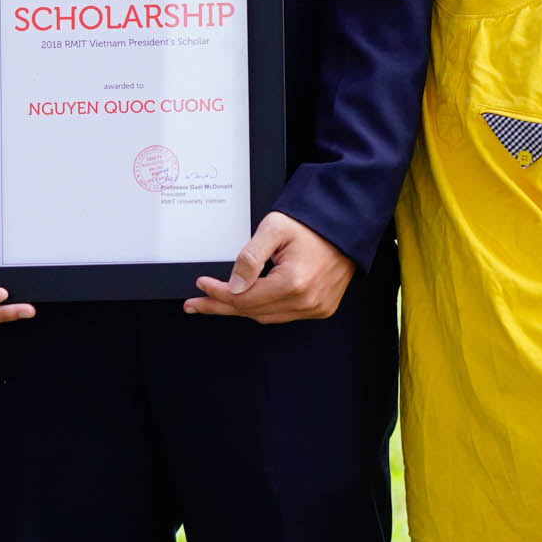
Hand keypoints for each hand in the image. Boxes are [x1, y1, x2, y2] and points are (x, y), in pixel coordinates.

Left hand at [186, 210, 353, 321]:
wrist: (346, 225)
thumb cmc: (311, 224)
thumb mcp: (274, 229)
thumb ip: (250, 257)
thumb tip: (232, 286)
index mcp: (294, 283)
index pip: (244, 298)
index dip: (218, 293)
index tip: (201, 285)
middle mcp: (306, 301)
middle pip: (251, 312)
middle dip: (220, 306)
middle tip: (194, 305)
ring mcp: (316, 308)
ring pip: (266, 316)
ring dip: (239, 309)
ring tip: (215, 303)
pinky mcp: (321, 309)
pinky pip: (283, 315)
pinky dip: (262, 309)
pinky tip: (246, 301)